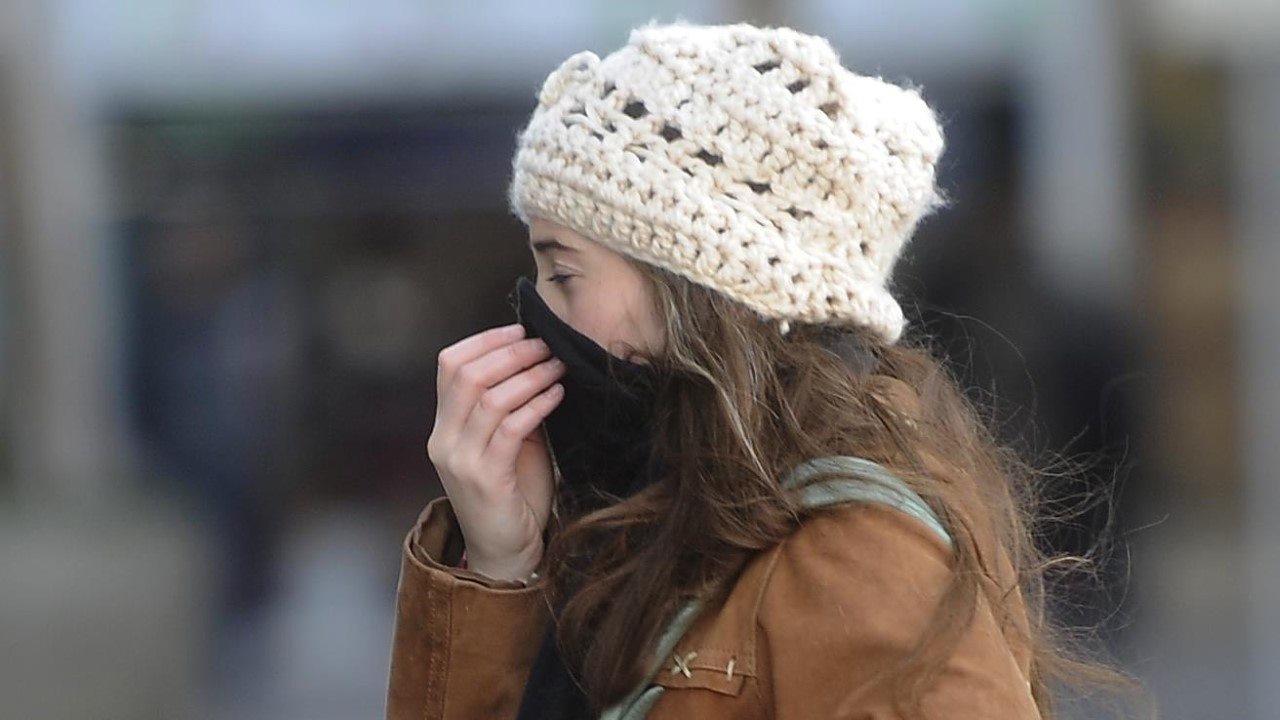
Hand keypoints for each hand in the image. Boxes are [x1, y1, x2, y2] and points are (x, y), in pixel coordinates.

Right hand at [426, 323, 565, 581]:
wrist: (506, 553)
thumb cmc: (514, 493)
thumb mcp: (506, 442)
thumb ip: (509, 405)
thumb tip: (535, 356)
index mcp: (443, 427)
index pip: (449, 364)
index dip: (485, 340)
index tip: (521, 329)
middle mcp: (443, 441)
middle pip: (467, 375)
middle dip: (511, 352)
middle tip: (545, 344)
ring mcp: (460, 461)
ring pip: (490, 398)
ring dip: (529, 375)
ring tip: (557, 365)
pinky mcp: (485, 479)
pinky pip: (510, 429)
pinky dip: (536, 405)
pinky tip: (557, 395)